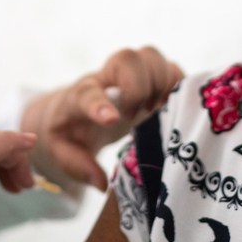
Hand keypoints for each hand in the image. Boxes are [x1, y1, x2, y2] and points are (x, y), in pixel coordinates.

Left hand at [23, 46, 182, 191]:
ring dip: (160, 82)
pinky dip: (178, 83)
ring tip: (154, 110)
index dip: (100, 105)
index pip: (87, 93)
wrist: (76, 109)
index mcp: (80, 95)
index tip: (112, 120)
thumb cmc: (70, 130)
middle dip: (138, 87)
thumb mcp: (62, 150)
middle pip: (126, 59)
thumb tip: (101, 184)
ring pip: (150, 57)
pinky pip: (172, 67)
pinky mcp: (152, 78)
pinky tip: (172, 106)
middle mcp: (107, 78)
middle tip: (135, 116)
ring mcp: (131, 74)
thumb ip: (77, 165)